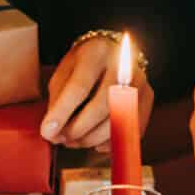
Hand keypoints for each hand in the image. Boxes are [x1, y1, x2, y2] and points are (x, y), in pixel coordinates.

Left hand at [41, 34, 154, 148]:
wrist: (112, 52)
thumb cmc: (85, 64)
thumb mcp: (65, 72)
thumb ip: (58, 100)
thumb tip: (53, 133)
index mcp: (96, 52)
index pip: (79, 87)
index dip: (62, 113)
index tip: (47, 132)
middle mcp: (123, 65)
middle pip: (102, 105)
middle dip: (79, 129)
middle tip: (63, 139)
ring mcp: (139, 81)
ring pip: (118, 120)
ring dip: (93, 138)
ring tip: (76, 141)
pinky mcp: (147, 98)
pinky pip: (131, 128)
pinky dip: (111, 142)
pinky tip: (96, 143)